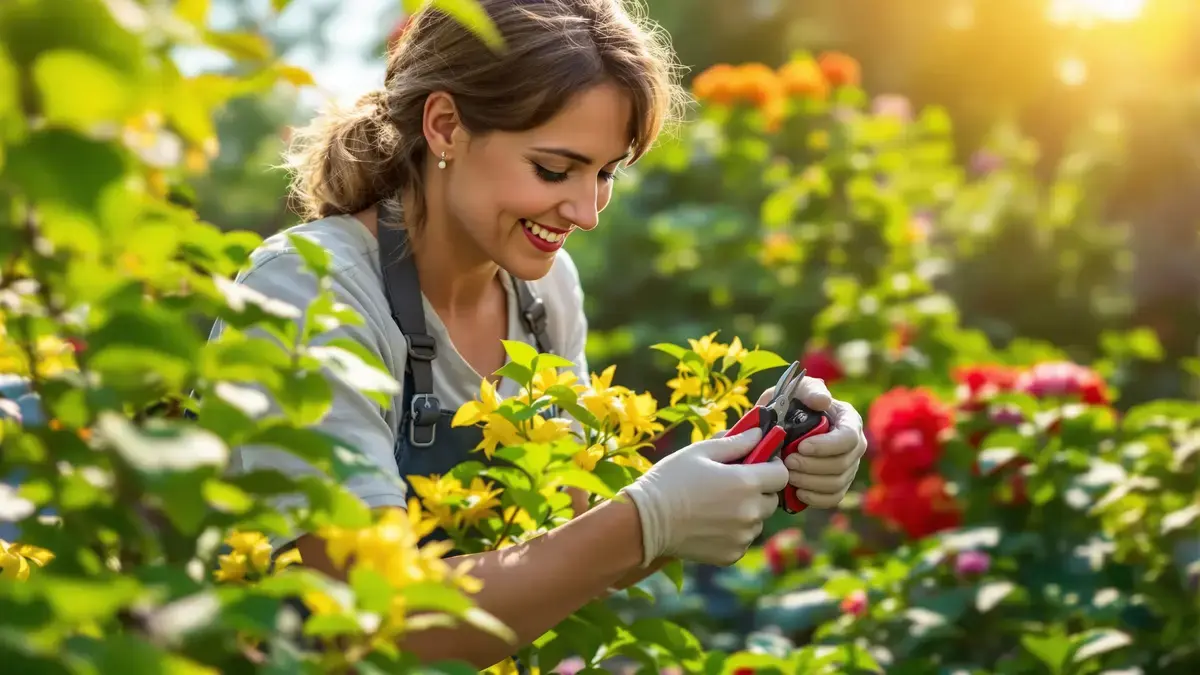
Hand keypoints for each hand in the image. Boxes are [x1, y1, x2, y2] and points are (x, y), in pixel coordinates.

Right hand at [617, 428, 788, 567]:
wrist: (645, 521)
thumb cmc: (670, 480)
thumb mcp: (700, 451)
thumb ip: (736, 442)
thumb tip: (760, 433)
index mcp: (746, 483)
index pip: (781, 474)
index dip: (772, 466)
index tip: (758, 463)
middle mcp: (750, 512)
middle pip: (772, 499)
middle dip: (759, 489)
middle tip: (732, 484)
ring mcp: (742, 536)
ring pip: (758, 520)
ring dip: (746, 511)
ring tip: (716, 505)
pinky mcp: (732, 554)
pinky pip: (743, 538)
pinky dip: (734, 531)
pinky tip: (710, 523)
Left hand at [756, 377, 867, 508]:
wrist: (781, 427)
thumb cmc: (791, 404)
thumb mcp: (796, 391)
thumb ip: (809, 390)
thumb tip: (823, 401)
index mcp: (849, 420)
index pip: (849, 438)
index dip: (826, 446)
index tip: (801, 446)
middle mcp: (855, 445)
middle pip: (842, 464)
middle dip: (812, 466)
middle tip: (787, 462)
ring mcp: (848, 467)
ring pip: (837, 483)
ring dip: (810, 482)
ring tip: (787, 474)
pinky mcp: (838, 484)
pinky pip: (833, 498)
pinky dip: (815, 498)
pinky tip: (797, 491)